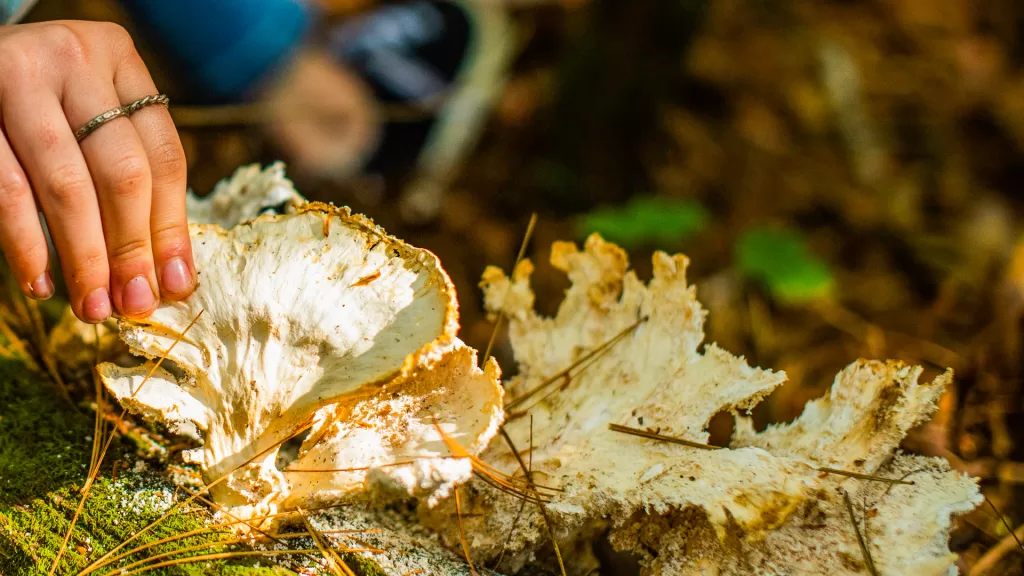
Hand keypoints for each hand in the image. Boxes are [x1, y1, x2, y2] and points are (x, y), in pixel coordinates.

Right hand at [0, 21, 194, 323]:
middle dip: (131, 249)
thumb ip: (129, 172)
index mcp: (117, 59)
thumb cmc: (42, 99)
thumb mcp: (92, 113)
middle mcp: (74, 59)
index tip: (176, 284)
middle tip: (134, 304)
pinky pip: (8, 190)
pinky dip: (27, 244)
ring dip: (84, 257)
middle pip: (122, 173)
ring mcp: (19, 78)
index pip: (163, 156)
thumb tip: (168, 273)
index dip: (172, 228)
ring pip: (67, 187)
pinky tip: (41, 282)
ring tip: (93, 307)